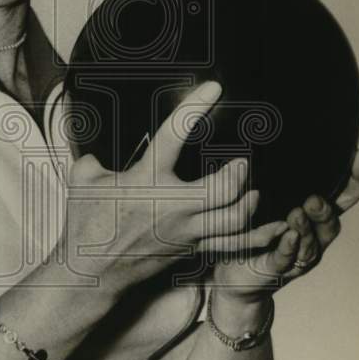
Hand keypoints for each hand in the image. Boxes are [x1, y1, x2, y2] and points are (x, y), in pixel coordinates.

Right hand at [63, 81, 287, 290]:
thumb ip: (94, 155)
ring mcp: (186, 231)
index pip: (173, 137)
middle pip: (225, 190)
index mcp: (146, 180)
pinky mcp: (191, 250)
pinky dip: (258, 236)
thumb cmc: (85, 222)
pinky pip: (233, 245)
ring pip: (236, 219)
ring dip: (251, 200)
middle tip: (243, 161)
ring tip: (252, 189)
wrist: (91, 271)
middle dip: (240, 172)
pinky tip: (275, 228)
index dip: (194, 108)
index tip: (213, 88)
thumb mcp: (83, 178)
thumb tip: (94, 140)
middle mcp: (172, 206)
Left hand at [212, 148, 358, 298]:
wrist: (232, 272)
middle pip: (331, 223)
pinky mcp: (278, 269)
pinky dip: (289, 247)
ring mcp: (298, 255)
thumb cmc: (250, 229)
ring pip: (312, 243)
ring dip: (306, 228)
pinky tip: (288, 237)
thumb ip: (266, 177)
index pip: (343, 196)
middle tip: (313, 199)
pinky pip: (287, 259)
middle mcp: (314, 236)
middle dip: (325, 210)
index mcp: (315, 216)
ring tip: (295, 215)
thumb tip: (256, 147)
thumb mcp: (260, 199)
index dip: (355, 178)